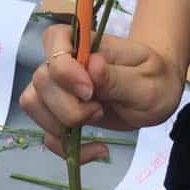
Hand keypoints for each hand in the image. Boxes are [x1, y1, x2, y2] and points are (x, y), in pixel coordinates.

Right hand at [19, 24, 183, 162]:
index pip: (54, 40)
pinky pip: (47, 132)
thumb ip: (118, 77)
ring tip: (96, 121)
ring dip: (60, 124)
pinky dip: (67, 148)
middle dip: (67, 106)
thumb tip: (92, 65)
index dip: (65, 70)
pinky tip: (97, 149)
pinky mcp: (60, 113)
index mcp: (84, 42)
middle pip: (41, 80)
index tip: (90, 91)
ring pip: (33, 103)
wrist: (156, 91)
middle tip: (100, 110)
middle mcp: (64, 61)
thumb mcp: (147, 81)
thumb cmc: (154, 77)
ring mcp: (59, 88)